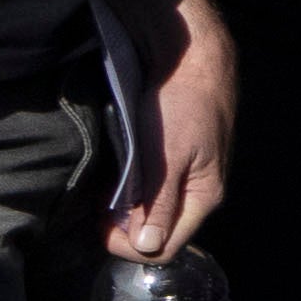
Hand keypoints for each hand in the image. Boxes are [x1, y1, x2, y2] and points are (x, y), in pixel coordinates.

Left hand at [104, 0, 235, 264]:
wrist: (190, 55)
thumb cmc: (182, 105)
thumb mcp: (167, 157)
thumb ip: (159, 204)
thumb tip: (149, 246)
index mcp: (205, 195)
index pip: (165, 246)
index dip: (129, 244)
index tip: (98, 225)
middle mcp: (198, 189)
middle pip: (158, 229)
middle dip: (124, 225)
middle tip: (96, 204)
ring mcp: (186, 171)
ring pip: (152, 207)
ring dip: (125, 204)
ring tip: (103, 186)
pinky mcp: (175, 154)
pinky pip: (150, 185)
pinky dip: (129, 184)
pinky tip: (115, 170)